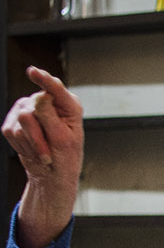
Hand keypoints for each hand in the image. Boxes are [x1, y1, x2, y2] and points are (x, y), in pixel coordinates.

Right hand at [2, 66, 84, 245]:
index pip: (55, 89)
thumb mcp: (63, 140)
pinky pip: (10, 130)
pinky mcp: (13, 120)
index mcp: (68, 106)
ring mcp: (28, 109)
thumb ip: (52, 117)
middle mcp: (47, 103)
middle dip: (38, 137)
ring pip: (21, 121)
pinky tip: (32, 151)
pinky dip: (21, 145)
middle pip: (32, 111)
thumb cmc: (65, 159)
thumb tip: (42, 95)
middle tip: (48, 154)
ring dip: (32, 144)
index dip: (44, 80)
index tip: (33, 72)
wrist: (51, 176)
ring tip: (43, 154)